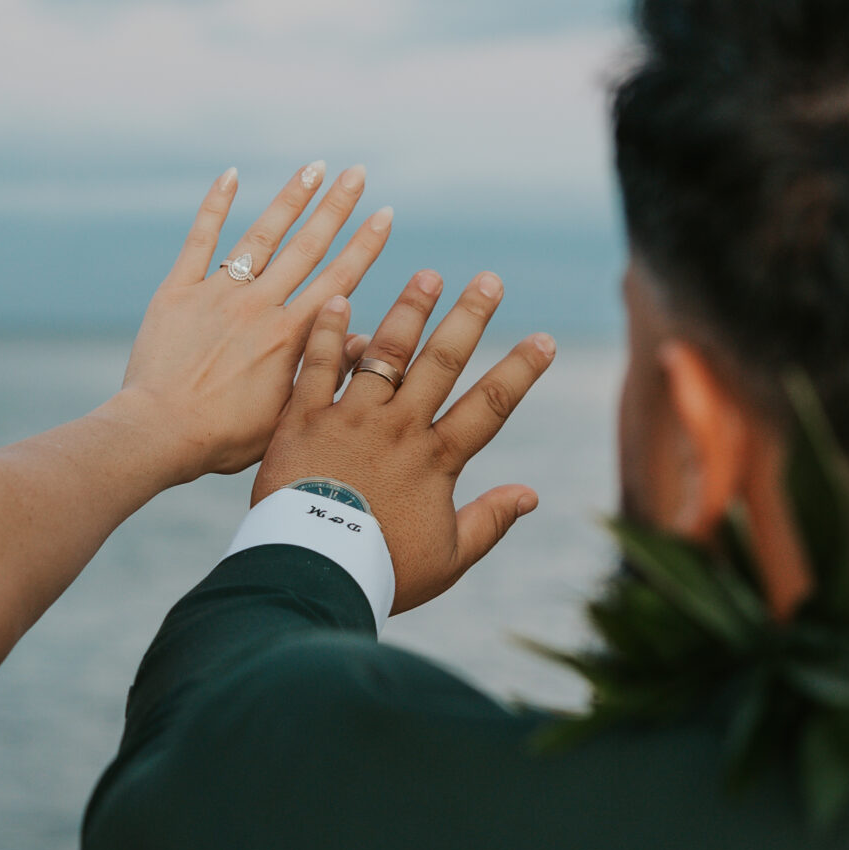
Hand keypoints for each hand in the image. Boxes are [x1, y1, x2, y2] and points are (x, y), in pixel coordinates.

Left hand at [111, 163, 393, 480]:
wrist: (158, 433)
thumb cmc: (223, 437)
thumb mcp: (289, 415)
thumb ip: (327, 372)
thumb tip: (365, 340)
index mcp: (290, 337)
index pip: (339, 280)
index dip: (365, 245)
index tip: (385, 214)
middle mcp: (259, 306)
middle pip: (307, 247)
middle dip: (336, 206)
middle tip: (358, 173)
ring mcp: (217, 294)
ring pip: (261, 235)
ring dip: (290, 198)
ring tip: (314, 167)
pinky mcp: (177, 292)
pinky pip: (199, 239)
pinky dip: (215, 205)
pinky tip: (231, 175)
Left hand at [256, 273, 555, 611]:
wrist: (311, 573)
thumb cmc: (381, 571)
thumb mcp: (447, 559)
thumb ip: (489, 522)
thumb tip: (532, 495)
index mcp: (435, 460)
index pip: (489, 406)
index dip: (520, 372)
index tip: (545, 340)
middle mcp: (398, 429)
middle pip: (441, 364)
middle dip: (469, 319)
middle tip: (488, 281)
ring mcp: (350, 419)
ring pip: (385, 354)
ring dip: (408, 312)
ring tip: (427, 275)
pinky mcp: (303, 420)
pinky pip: (317, 368)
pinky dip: (327, 334)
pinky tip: (337, 300)